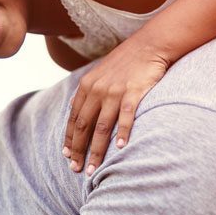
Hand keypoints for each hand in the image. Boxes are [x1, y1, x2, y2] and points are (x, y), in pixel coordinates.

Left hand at [63, 39, 169, 173]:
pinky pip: (125, 117)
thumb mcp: (100, 73)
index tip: (66, 155)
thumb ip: (88, 91)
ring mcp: (114, 92)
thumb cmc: (126, 61)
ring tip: (94, 169)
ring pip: (101, 127)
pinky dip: (122, 133)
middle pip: (83, 126)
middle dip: (78, 150)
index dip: (69, 138)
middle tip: (76, 169)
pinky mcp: (133, 92)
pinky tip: (120, 148)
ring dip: (97, 151)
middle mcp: (97, 90)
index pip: (73, 118)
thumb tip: (75, 107)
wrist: (149, 45)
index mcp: (87, 86)